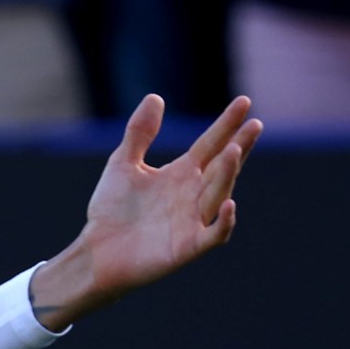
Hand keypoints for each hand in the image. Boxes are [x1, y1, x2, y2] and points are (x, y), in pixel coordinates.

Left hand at [30, 94, 262, 329]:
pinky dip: (224, 222)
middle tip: (254, 125)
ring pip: (218, 195)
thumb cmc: (112, 210)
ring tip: (233, 151)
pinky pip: (213, 234)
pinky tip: (229, 204)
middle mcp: (193, 195)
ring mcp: (193, 221)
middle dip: (238, 146)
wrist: (96, 251)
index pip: (211, 144)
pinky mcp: (187, 247)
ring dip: (227, 175)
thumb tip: (156, 97)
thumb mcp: (123, 164)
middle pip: (222, 167)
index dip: (227, 124)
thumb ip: (140, 133)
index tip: (244, 102)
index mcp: (182, 174)